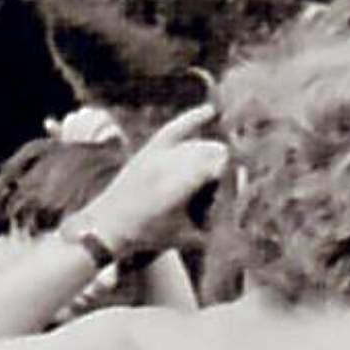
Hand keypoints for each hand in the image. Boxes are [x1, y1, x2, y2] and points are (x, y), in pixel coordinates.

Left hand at [75, 103, 229, 253]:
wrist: (107, 225)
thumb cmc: (146, 235)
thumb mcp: (184, 238)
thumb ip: (212, 231)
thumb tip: (239, 223)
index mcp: (179, 185)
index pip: (220, 168)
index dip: (236, 178)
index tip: (242, 190)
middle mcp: (169, 164)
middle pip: (214, 154)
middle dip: (227, 169)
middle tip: (231, 187)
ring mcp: (159, 154)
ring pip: (200, 145)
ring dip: (214, 156)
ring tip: (220, 173)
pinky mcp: (150, 149)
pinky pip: (176, 128)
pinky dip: (193, 119)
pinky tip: (210, 111)